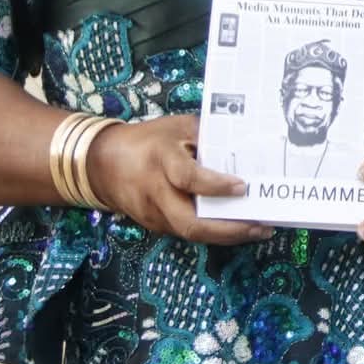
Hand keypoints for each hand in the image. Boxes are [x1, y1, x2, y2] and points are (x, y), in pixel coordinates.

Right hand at [85, 114, 273, 245]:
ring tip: (259, 230)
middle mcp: (155, 192)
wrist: (101, 164)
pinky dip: (213, 233)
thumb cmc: (147, 140)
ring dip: (227, 236)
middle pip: (190, 223)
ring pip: (191, 233)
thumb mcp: (177, 127)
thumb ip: (208, 136)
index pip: (188, 178)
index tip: (243, 187)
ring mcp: (153, 214)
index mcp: (161, 160)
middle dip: (229, 230)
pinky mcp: (155, 225)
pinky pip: (187, 233)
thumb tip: (246, 148)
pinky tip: (237, 228)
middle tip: (262, 226)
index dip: (216, 186)